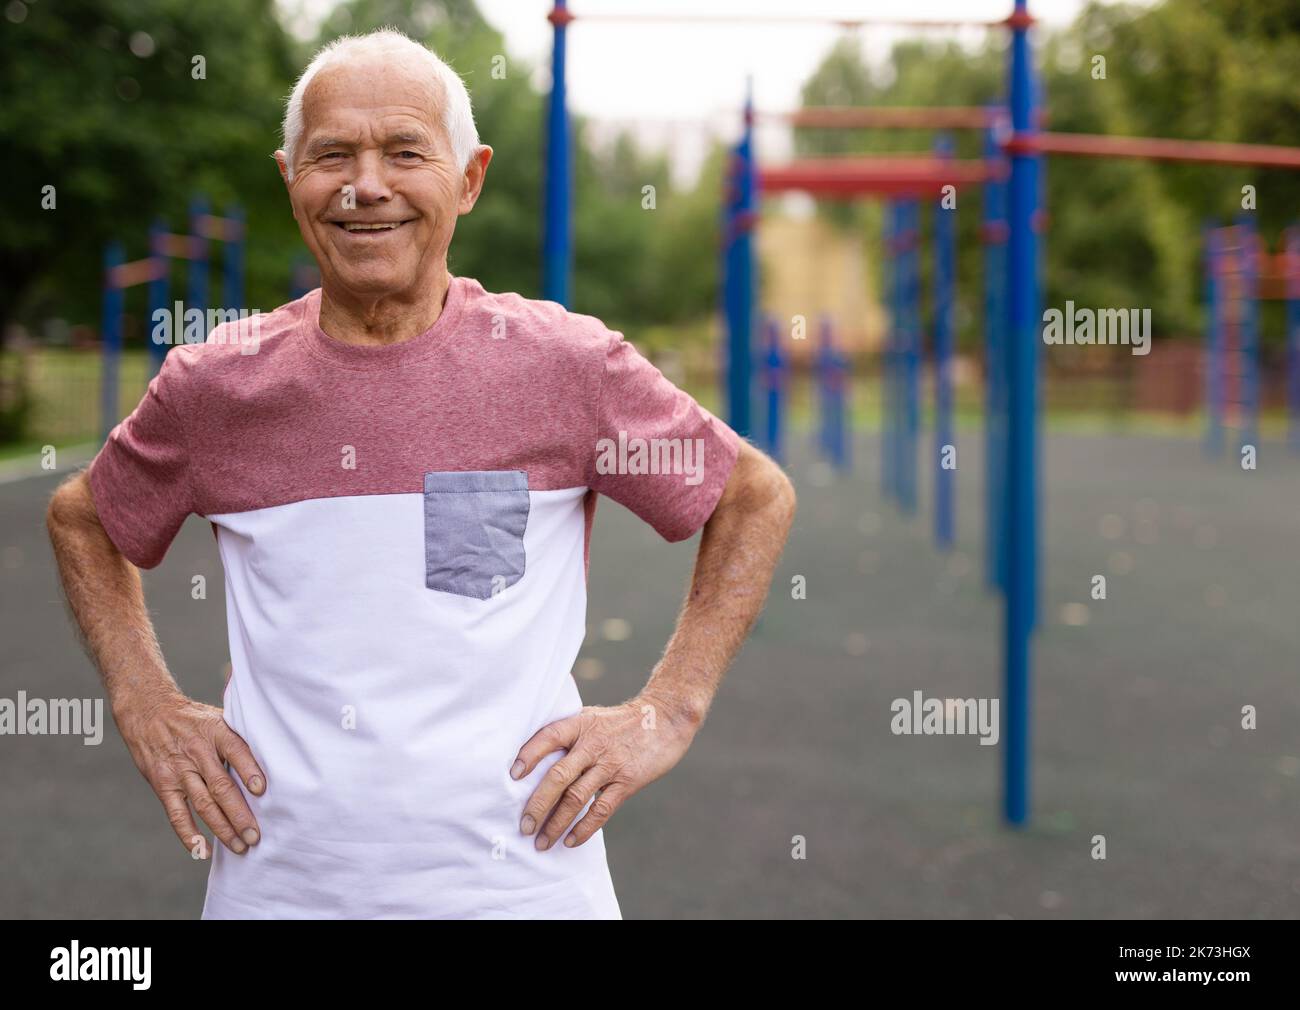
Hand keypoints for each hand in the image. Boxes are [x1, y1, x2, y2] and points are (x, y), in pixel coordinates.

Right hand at [116, 689, 265, 858]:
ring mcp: (178, 771)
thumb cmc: (193, 718)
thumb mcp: (218, 717)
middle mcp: (197, 752)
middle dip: (239, 814)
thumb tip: (273, 756)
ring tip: (239, 846)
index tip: (262, 790)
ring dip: (222, 828)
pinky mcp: (163, 784)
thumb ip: (239, 737)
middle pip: (220, 787)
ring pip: (202, 804)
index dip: (248, 770)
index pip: (235, 750)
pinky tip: (203, 849)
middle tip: (256, 835)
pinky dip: (188, 834)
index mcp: (215, 732)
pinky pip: (176, 813)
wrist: (148, 711)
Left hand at [511, 691, 701, 850]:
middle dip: (537, 804)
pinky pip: (601, 809)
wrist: (665, 718)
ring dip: (556, 823)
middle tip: (524, 826)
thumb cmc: (622, 721)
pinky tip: (571, 841)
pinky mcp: (627, 781)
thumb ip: (569, 734)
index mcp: (580, 724)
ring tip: (542, 842)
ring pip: (576, 798)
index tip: (512, 776)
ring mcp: (610, 764)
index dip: (529, 756)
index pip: (547, 738)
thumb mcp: (593, 717)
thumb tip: (535, 759)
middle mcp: (593, 744)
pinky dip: (584, 828)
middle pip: (558, 776)